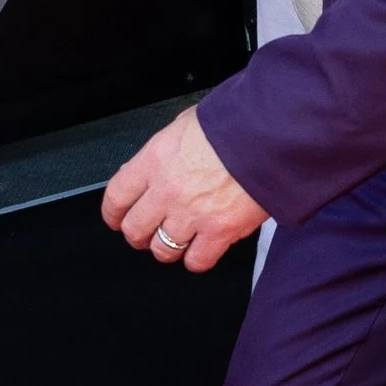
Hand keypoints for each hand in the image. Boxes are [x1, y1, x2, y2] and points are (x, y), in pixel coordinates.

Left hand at [100, 107, 266, 272]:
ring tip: (177, 241)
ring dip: (167, 248)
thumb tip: (149, 168)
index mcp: (155, 159)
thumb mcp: (186, 124)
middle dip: (139, 234)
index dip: (114, 213)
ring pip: (162, 250)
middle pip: (135, 230)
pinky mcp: (220, 231)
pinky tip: (202, 248)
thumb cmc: (235, 124)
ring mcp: (192, 214)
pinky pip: (196, 260)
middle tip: (147, 233)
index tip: (117, 218)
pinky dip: (196, 258)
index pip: (116, 196)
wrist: (271, 134)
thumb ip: (164, 151)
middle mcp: (168, 190)